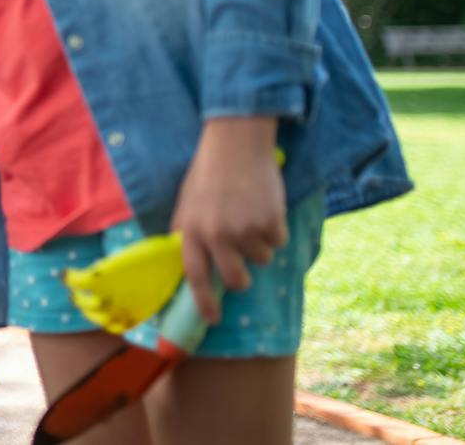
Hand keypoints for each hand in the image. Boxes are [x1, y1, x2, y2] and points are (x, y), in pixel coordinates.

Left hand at [168, 116, 286, 322]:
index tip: (212, 319)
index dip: (204, 302)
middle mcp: (216, 235)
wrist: (235, 145)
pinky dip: (275, 230)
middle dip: (241, 277)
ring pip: (261, 260)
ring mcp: (244, 230)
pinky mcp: (269, 222)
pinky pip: (278, 242)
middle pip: (235, 279)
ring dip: (259, 245)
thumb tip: (188, 265)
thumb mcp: (186, 203)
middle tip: (242, 262)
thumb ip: (187, 232)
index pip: (195, 276)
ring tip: (249, 216)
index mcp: (190, 230)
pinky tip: (263, 207)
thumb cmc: (208, 173)